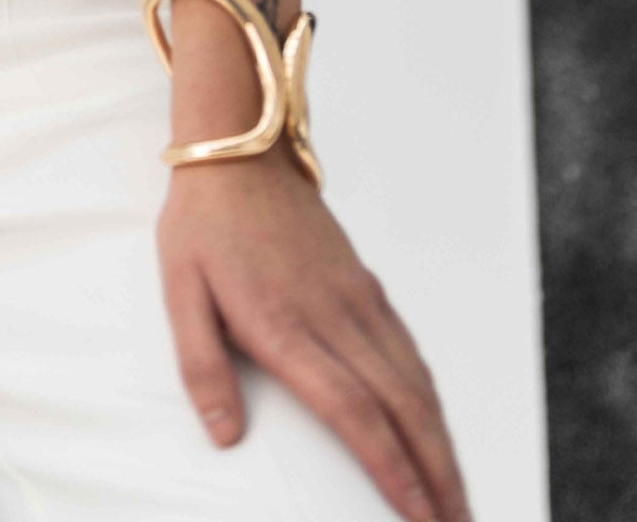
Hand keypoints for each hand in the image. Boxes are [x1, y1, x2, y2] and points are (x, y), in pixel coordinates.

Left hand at [156, 141, 470, 521]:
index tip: (416, 515)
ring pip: (416, 383)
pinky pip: (410, 352)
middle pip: (402, 407)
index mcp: (285, 325)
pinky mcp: (366, 286)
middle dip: (436, 475)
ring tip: (457, 499)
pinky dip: (432, 401)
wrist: (241, 151)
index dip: (390, 467)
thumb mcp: (179, 293)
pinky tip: (437, 431)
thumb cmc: (204, 225)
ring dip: (443, 446)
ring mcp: (358, 299)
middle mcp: (334, 316)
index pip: (352, 410)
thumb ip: (201, 366)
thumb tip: (223, 435)